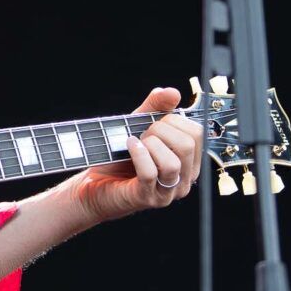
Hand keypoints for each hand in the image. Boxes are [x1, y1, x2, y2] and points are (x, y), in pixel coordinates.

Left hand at [62, 86, 203, 226]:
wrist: (93, 183)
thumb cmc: (118, 157)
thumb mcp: (138, 125)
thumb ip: (155, 107)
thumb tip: (173, 92)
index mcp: (187, 163)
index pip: (197, 134)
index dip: (174, 120)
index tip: (153, 124)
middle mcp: (183, 180)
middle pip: (188, 145)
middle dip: (161, 131)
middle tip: (143, 134)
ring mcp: (166, 193)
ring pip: (173, 163)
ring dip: (150, 145)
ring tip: (136, 143)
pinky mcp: (146, 198)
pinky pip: (150, 173)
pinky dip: (138, 154)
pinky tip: (130, 145)